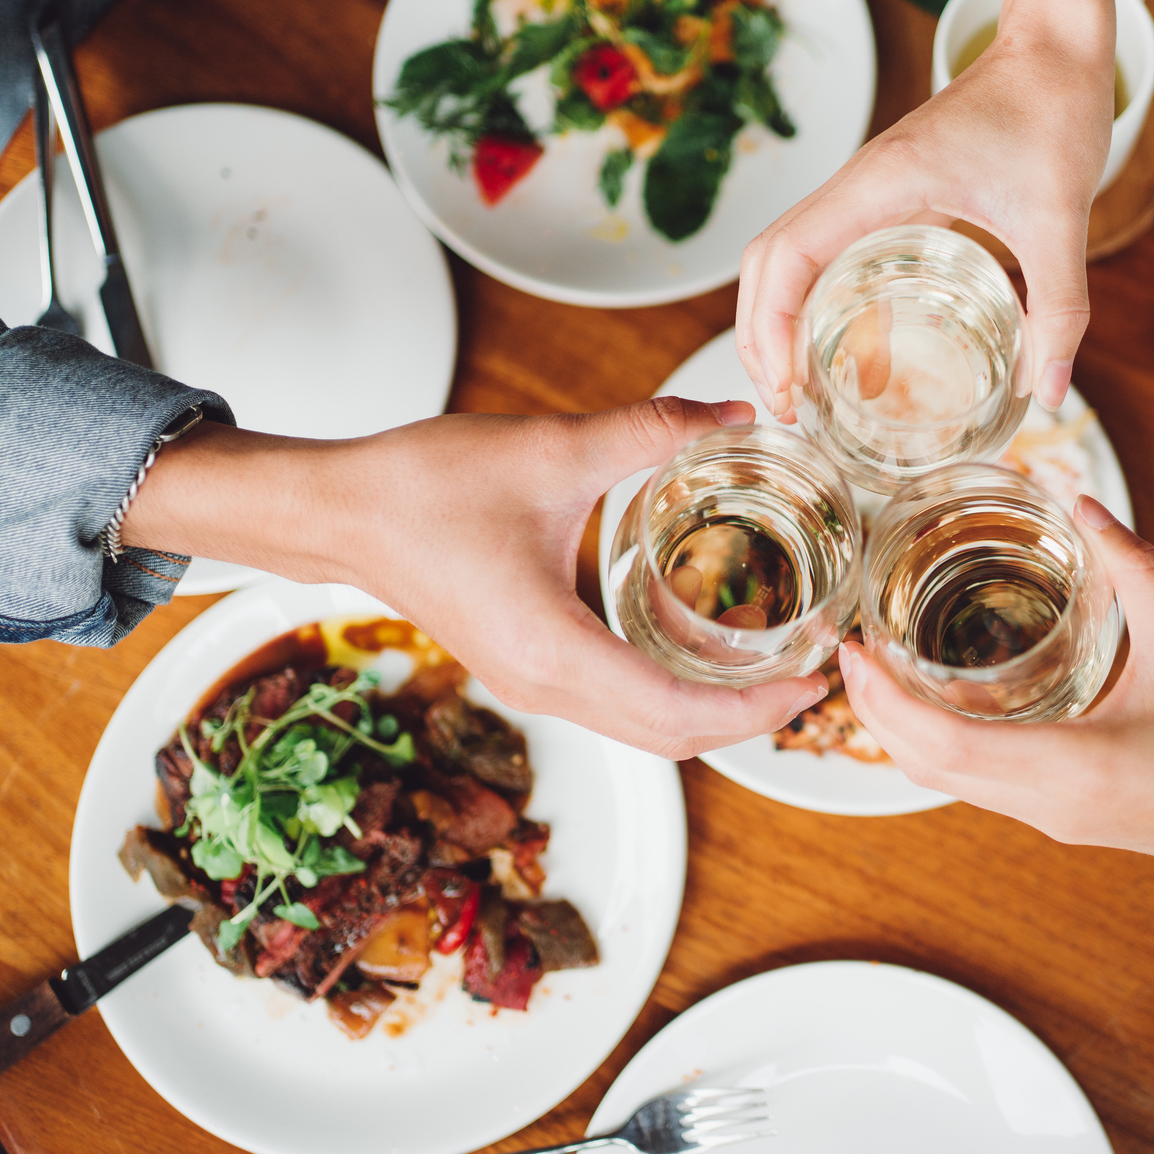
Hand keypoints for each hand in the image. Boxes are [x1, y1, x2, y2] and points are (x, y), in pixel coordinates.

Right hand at [124, 398, 829, 758]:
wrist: (338, 511)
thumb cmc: (423, 486)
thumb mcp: (553, 448)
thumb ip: (651, 429)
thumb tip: (736, 415)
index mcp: (553, 649)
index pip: (677, 714)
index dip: (755, 708)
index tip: (814, 681)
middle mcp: (543, 685)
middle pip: (669, 739)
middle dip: (749, 720)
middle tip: (816, 679)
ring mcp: (530, 684)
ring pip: (643, 730)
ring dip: (712, 712)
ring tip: (776, 670)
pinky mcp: (524, 667)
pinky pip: (615, 705)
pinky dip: (672, 696)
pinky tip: (706, 651)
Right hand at [735, 0, 1117, 418]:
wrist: (1056, 46)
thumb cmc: (1052, 110)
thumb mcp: (1062, 219)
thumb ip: (1058, 308)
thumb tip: (1052, 392)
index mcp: (883, 182)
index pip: (787, 255)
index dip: (771, 327)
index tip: (787, 389)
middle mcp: (860, 182)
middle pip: (765, 260)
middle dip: (758, 334)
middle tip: (784, 405)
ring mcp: (868, 185)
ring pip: (783, 251)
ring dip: (772, 314)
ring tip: (794, 383)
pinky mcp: (887, 189)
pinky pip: (822, 244)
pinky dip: (806, 291)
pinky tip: (836, 336)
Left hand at [835, 495, 1153, 895]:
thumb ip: (1135, 569)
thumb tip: (1085, 504)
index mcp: (1069, 766)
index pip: (942, 741)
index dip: (885, 696)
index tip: (853, 651)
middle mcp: (1045, 802)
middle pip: (925, 767)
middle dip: (874, 711)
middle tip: (848, 650)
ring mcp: (1049, 817)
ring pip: (945, 782)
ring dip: (901, 731)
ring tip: (878, 669)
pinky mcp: (1061, 815)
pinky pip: (976, 784)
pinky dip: (939, 744)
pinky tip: (937, 699)